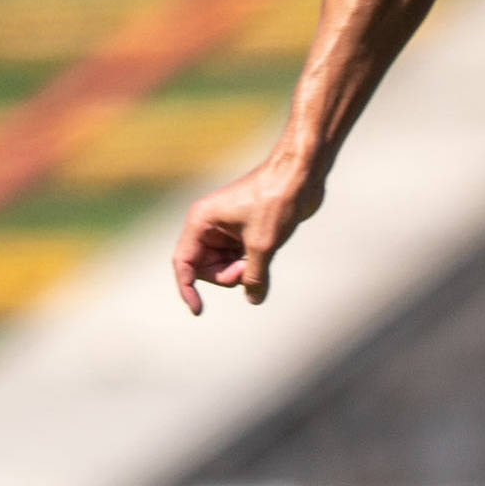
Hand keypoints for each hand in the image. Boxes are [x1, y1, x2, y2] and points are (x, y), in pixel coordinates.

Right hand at [173, 151, 323, 312]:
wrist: (301, 175)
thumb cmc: (277, 200)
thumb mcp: (263, 245)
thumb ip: (253, 276)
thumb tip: (253, 299)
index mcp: (201, 220)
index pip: (183, 262)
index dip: (187, 288)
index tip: (198, 310)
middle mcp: (209, 223)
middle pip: (203, 267)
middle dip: (223, 276)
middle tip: (246, 270)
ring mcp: (227, 227)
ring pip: (222, 264)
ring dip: (238, 271)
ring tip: (260, 258)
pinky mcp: (245, 230)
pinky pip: (238, 258)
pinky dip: (249, 265)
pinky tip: (265, 256)